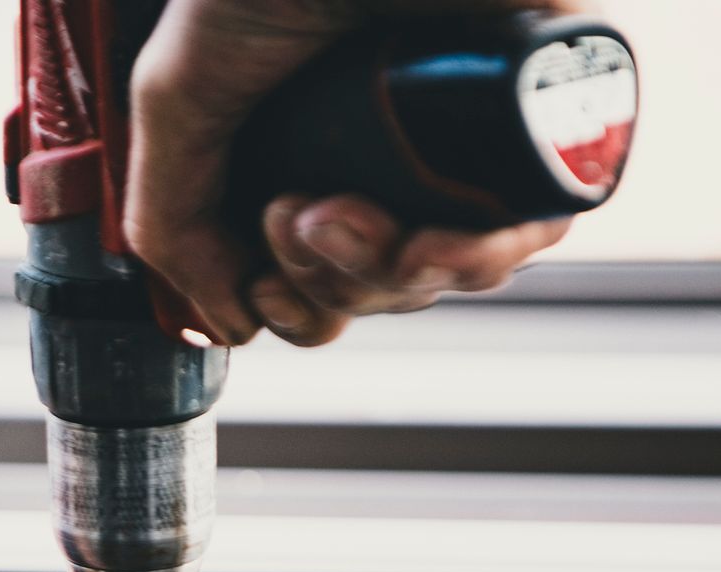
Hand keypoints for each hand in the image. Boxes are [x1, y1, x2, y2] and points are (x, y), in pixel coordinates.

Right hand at [125, 0, 576, 346]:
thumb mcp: (178, 99)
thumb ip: (170, 216)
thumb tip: (230, 323)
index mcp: (323, 145)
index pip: (328, 277)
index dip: (296, 308)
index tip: (264, 286)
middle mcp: (403, 145)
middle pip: (386, 287)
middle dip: (330, 286)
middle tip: (295, 218)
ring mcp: (477, 131)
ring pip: (453, 269)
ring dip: (386, 276)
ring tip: (331, 213)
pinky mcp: (550, 110)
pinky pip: (533, 225)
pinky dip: (478, 254)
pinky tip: (429, 239)